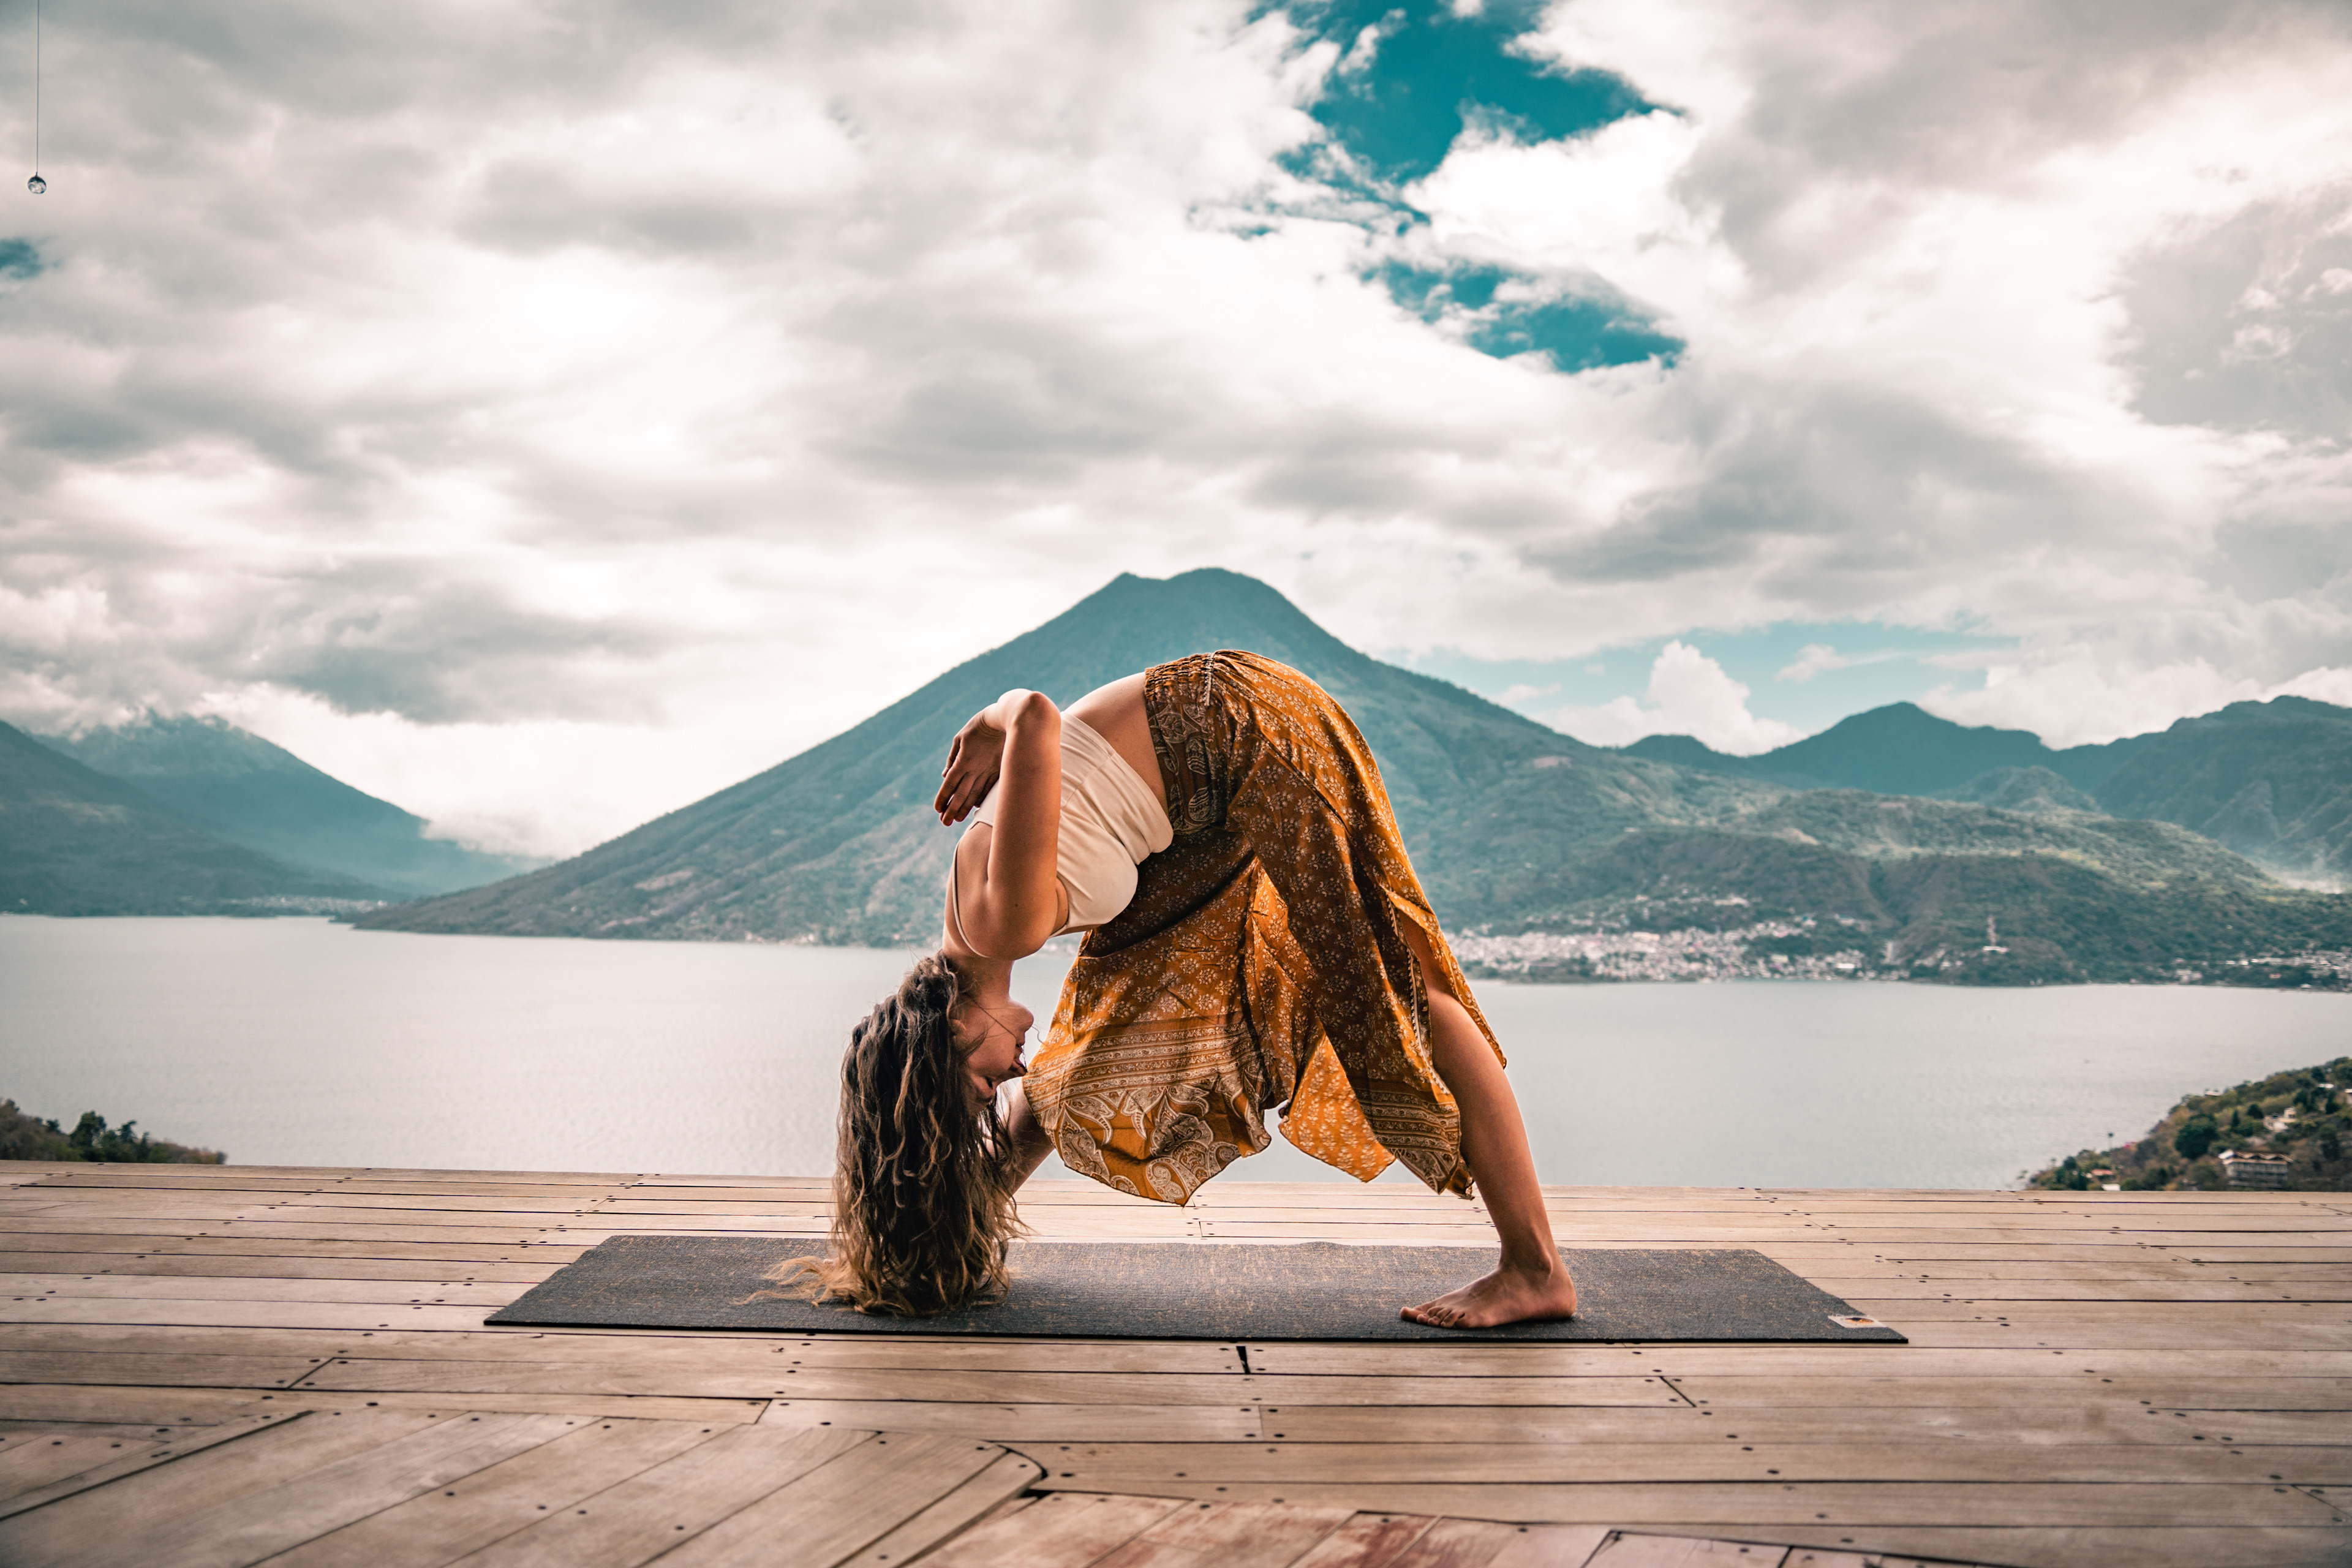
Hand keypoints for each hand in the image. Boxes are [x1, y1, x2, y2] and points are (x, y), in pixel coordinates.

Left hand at [935, 708, 1006, 823]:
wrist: (1004, 720)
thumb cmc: (978, 727)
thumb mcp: (960, 739)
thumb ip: (952, 758)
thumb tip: (945, 775)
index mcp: (963, 761)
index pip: (949, 784)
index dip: (942, 798)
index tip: (937, 809)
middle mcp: (975, 769)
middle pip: (961, 794)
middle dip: (952, 810)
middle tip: (945, 823)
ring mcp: (988, 771)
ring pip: (975, 795)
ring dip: (965, 808)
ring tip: (958, 819)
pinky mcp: (1000, 771)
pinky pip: (989, 789)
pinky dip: (981, 799)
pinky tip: (976, 807)